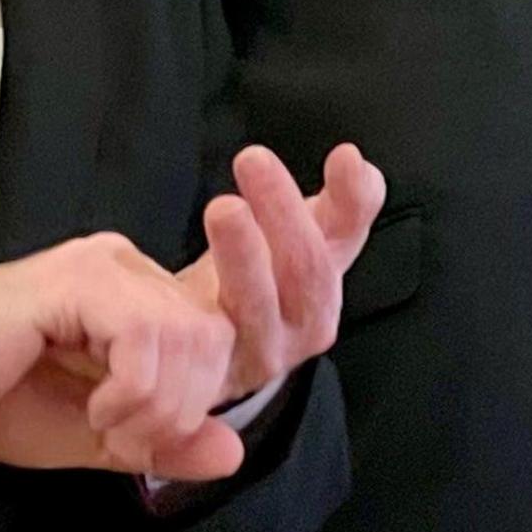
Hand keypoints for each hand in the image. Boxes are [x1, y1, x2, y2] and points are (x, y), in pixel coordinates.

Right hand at [0, 233, 241, 477]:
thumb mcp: (97, 436)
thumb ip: (164, 441)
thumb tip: (231, 453)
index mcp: (139, 298)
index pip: (217, 342)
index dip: (195, 405)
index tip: (141, 442)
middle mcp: (129, 271)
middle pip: (215, 338)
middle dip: (181, 409)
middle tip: (125, 438)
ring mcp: (105, 268)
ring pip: (189, 335)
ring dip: (156, 404)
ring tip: (105, 424)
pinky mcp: (77, 279)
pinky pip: (145, 334)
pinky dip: (131, 389)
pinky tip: (93, 408)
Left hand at [183, 144, 386, 397]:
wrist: (213, 351)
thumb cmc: (256, 279)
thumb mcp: (293, 236)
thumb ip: (333, 204)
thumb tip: (355, 163)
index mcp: (328, 274)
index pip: (349, 233)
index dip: (353, 197)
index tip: (345, 157)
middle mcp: (308, 318)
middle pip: (308, 269)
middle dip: (282, 211)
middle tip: (254, 159)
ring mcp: (268, 350)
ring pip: (259, 302)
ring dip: (244, 253)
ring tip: (225, 208)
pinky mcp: (222, 373)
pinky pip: (210, 338)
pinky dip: (196, 306)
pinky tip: (176, 278)